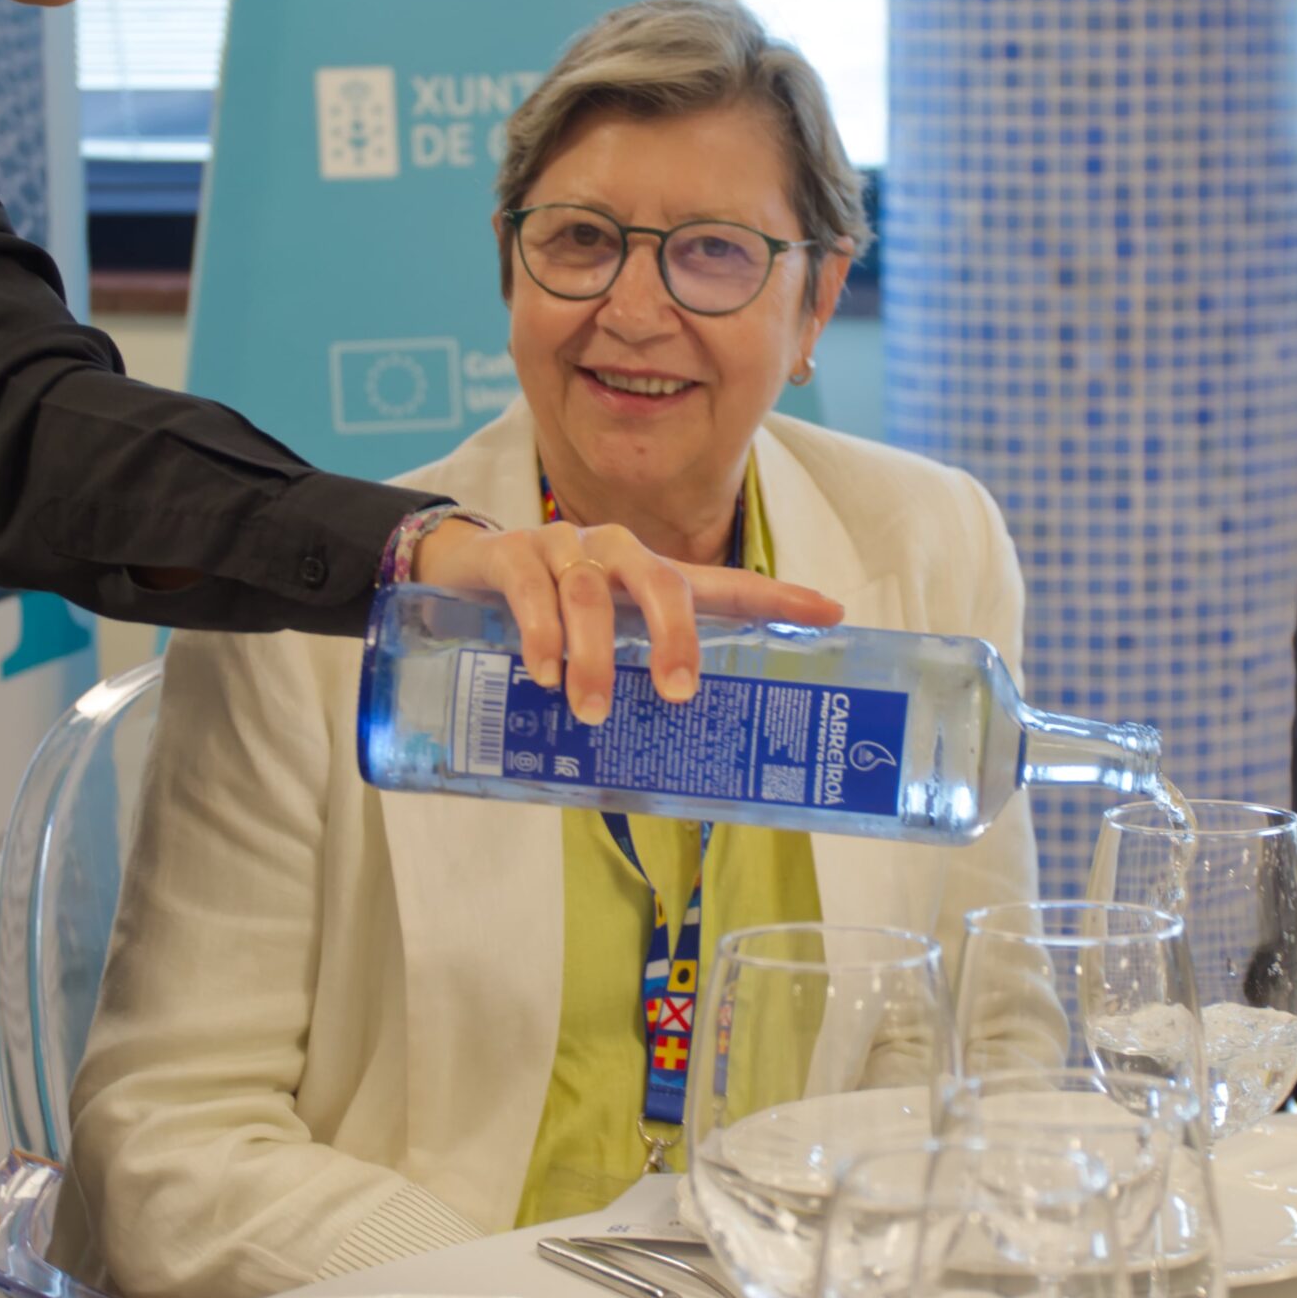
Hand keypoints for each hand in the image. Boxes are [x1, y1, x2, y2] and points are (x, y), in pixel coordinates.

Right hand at [411, 518, 844, 723]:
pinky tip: (543, 673)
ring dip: (593, 656)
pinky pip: (533, 589)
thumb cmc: (553, 609)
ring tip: (589, 710)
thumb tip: (680, 750)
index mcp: (650, 575)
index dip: (777, 599)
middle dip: (675, 637)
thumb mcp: (601, 638)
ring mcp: (564, 548)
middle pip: (661, 582)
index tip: (832, 615)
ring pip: (591, 594)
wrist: (464, 569)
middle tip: (676, 694)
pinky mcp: (513, 553)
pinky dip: (540, 634)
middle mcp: (616, 552)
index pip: (723, 586)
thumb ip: (637, 676)